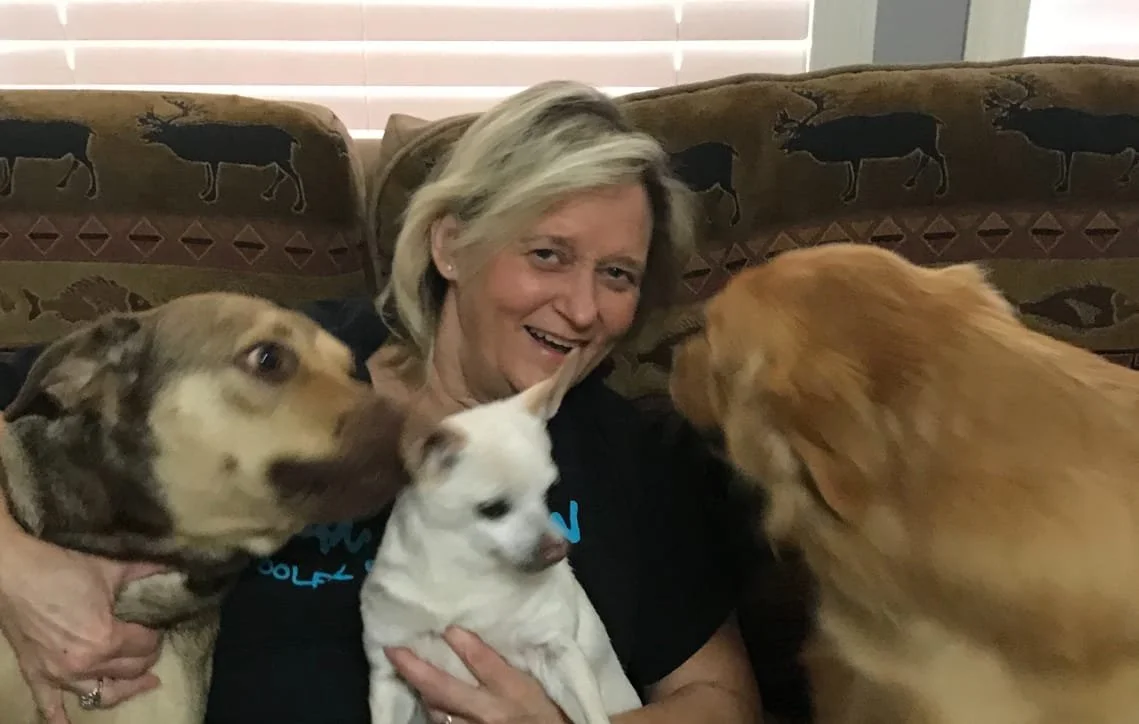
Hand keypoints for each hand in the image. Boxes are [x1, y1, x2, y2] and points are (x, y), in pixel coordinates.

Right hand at [0, 528, 165, 723]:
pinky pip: (48, 706)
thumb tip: (173, 566)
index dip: (156, 636)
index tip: (158, 626)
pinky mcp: (36, 675)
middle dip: (146, 659)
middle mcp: (85, 664)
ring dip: (124, 688)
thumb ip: (145, 571)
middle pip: (130, 671)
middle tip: (151, 647)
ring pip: (102, 694)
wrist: (12, 571)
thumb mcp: (110, 568)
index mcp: (106, 639)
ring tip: (142, 682)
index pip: (146, 646)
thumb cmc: (60, 568)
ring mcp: (59, 674)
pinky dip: (60, 719)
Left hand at [385, 626, 570, 723]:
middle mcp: (489, 711)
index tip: (447, 626)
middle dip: (415, 668)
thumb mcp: (537, 685)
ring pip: (437, 709)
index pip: (482, 662)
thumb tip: (481, 634)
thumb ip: (511, 663)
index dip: (462, 643)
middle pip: (444, 688)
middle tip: (393, 648)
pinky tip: (426, 697)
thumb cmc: (549, 715)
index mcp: (514, 690)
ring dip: (420, 689)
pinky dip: (433, 709)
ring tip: (402, 667)